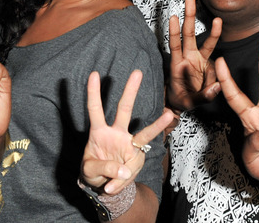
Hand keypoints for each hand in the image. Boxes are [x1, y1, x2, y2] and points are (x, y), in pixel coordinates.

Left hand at [80, 70, 172, 194]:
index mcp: (99, 132)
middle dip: (130, 91)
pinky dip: (123, 180)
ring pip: (144, 133)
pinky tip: (111, 186)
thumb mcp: (90, 171)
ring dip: (157, 124)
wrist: (103, 185)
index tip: (94, 74)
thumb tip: (124, 170)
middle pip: (124, 109)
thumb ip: (105, 168)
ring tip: (169, 115)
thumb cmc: (93, 171)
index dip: (93, 92)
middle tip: (137, 72)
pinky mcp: (137, 159)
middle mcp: (117, 134)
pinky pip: (133, 169)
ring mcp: (129, 146)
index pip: (95, 109)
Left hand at [166, 0, 221, 112]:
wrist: (182, 104)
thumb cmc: (180, 101)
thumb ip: (203, 96)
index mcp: (177, 64)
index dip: (174, 32)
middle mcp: (187, 57)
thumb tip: (218, 87)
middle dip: (189, 16)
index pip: (175, 45)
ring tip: (218, 18)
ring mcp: (198, 60)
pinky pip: (213, 55)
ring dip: (210, 28)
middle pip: (189, 34)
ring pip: (205, 41)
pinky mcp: (207, 64)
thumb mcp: (189, 102)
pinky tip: (216, 39)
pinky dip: (216, 46)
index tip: (173, 17)